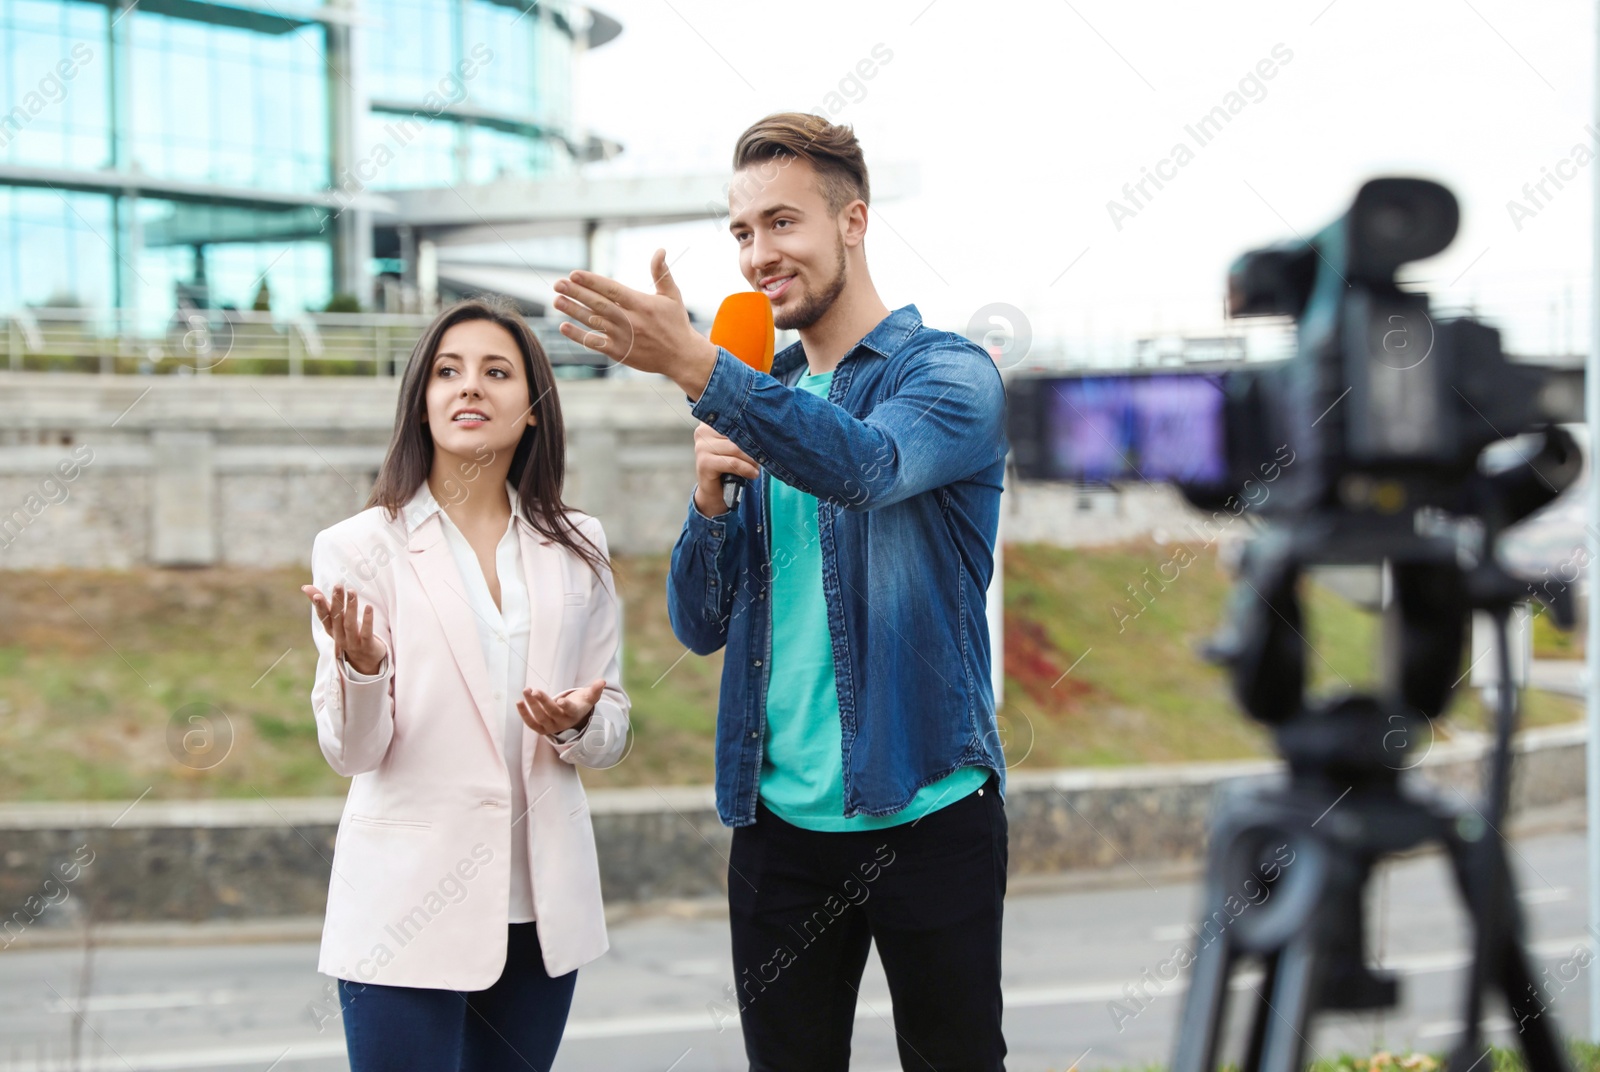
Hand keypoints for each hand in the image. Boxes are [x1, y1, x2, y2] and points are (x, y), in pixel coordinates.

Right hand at [303, 582, 387, 675]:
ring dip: (350, 608)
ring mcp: (353, 642)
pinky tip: (369, 607)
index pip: (323, 617)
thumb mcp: (335, 621)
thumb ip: (322, 604)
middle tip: (338, 586)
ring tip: (352, 591)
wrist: (365, 659)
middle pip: (336, 618)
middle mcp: (339, 636)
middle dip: (336, 602)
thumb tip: (305, 587)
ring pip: (350, 624)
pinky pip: (367, 633)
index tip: (317, 595)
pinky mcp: (367, 646)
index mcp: (331, 629)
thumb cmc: (348, 634)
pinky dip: (368, 620)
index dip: (320, 607)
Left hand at [518, 678, 604, 737]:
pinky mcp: (542, 729)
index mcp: (574, 714)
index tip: (561, 701)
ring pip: (539, 717)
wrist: (573, 719)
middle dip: (542, 702)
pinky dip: (524, 714)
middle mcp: (562, 722)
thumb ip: (595, 690)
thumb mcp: (589, 697)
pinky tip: (518, 702)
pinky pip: (531, 723)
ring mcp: (551, 727)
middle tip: (534, 690)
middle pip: (551, 712)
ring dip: (531, 704)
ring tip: (526, 690)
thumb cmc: (580, 704)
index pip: (570, 711)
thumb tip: (602, 681)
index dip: (565, 706)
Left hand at [553, 250, 719, 396]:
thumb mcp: (672, 295)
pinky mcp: (619, 352)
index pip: (611, 289)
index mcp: (640, 303)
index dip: (591, 281)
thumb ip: (661, 273)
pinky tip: (564, 326)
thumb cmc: (676, 323)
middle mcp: (629, 320)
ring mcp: (623, 337)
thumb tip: (660, 250)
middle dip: (576, 293)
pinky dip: (578, 335)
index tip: (574, 274)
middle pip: (597, 304)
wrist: (681, 356)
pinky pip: (594, 342)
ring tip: (557, 300)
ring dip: (573, 311)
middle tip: (557, 283)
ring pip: (593, 322)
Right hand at [693, 422, 759, 516]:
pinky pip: (732, 463)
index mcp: (710, 422)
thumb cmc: (729, 463)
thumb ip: (742, 434)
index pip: (735, 419)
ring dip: (751, 459)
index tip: (766, 437)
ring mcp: (701, 447)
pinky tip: (753, 474)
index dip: (752, 428)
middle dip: (752, 446)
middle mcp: (703, 431)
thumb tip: (764, 430)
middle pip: (736, 433)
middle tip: (762, 457)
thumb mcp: (735, 445)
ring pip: (736, 449)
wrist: (715, 490)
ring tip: (757, 467)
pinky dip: (746, 469)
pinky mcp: (704, 463)